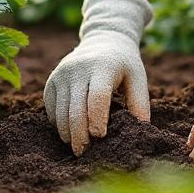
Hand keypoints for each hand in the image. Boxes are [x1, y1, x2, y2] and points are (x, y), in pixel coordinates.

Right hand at [44, 0, 153, 155]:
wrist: (103, 39)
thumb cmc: (124, 64)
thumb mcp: (137, 77)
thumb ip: (140, 102)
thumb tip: (141, 129)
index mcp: (102, 66)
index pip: (97, 97)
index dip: (97, 119)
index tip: (101, 137)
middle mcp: (78, 69)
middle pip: (75, 108)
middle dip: (79, 134)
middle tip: (85, 153)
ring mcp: (61, 74)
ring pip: (60, 112)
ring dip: (68, 133)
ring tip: (78, 147)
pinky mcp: (51, 81)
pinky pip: (52, 109)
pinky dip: (59, 124)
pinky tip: (70, 132)